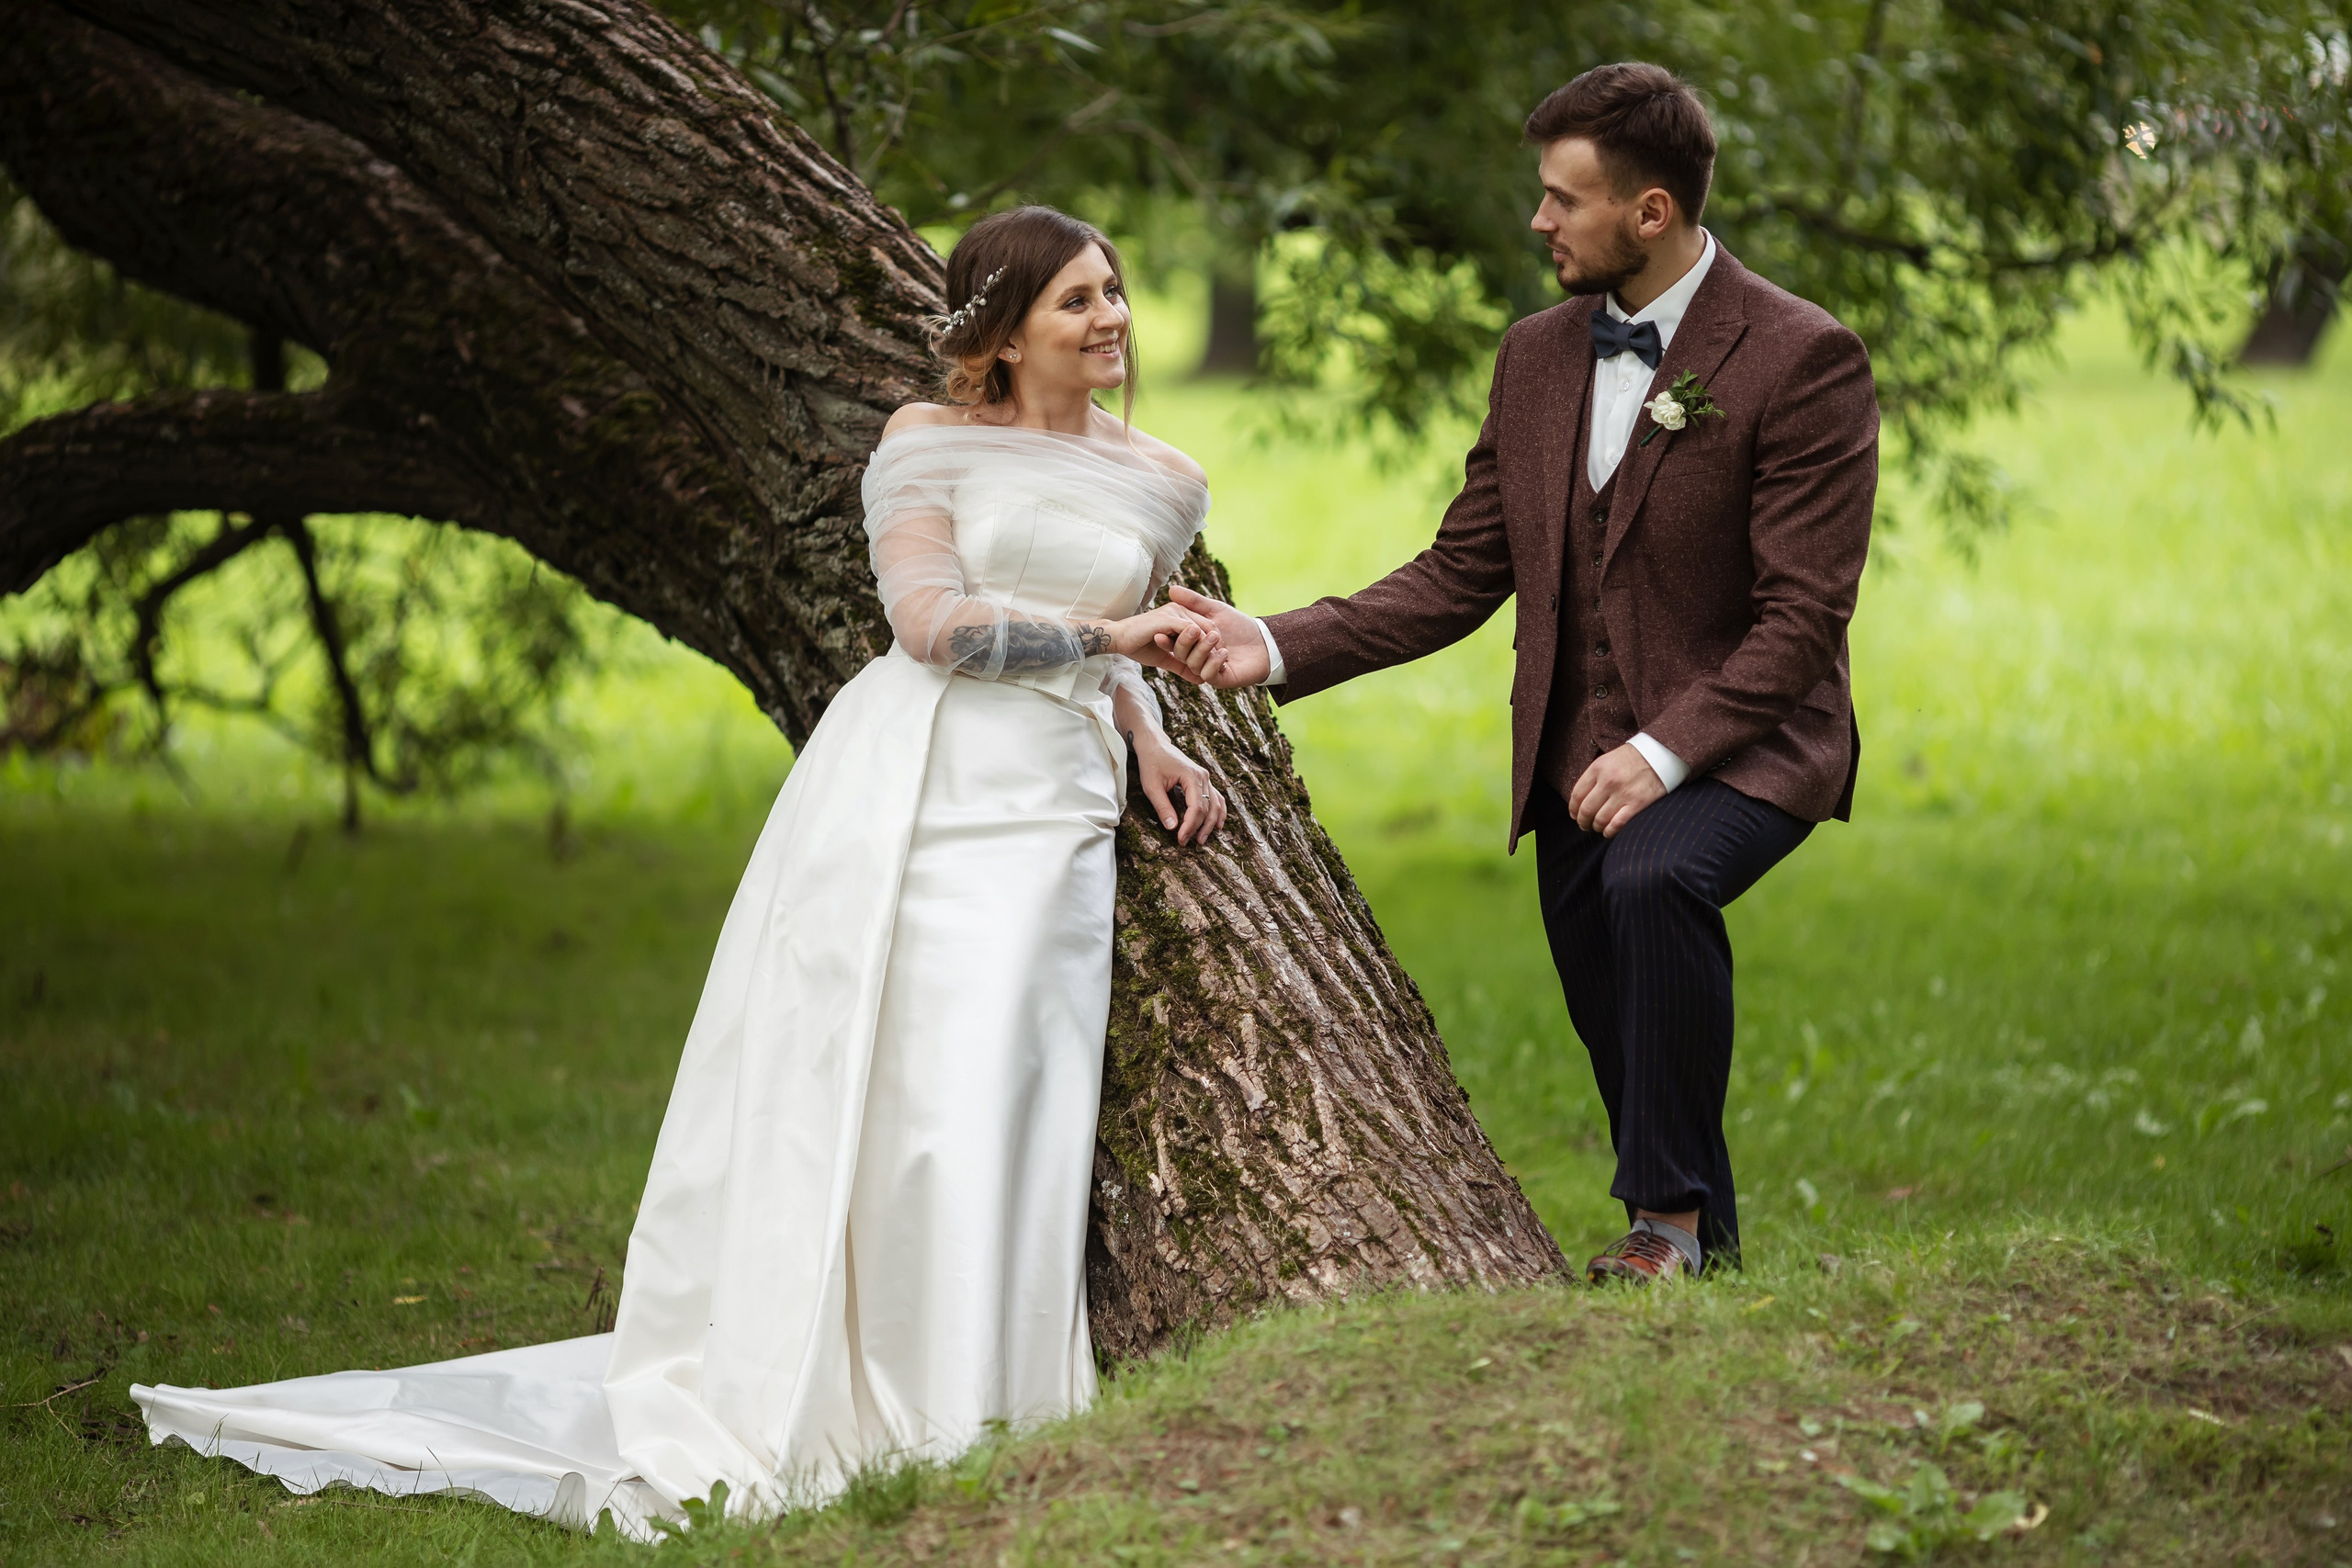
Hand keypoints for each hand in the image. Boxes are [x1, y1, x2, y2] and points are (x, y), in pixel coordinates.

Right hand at [1111, 603, 1222, 683]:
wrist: (1117, 639)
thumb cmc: (1138, 646)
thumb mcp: (1165, 658)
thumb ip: (1182, 665)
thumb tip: (1200, 679)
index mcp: (1180, 616)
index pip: (1206, 626)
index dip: (1213, 644)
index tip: (1217, 660)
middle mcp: (1179, 611)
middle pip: (1208, 626)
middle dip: (1215, 646)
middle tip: (1220, 662)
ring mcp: (1175, 613)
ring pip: (1202, 629)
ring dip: (1209, 647)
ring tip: (1214, 660)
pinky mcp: (1169, 619)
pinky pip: (1192, 631)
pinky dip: (1199, 646)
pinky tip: (1202, 660)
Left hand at [1131, 728, 1226, 844]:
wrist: (1155, 746)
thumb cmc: (1152, 763)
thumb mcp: (1151, 787)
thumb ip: (1162, 807)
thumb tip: (1172, 827)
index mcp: (1192, 777)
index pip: (1197, 807)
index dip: (1190, 826)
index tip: (1181, 839)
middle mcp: (1203, 777)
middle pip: (1208, 808)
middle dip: (1198, 828)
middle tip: (1186, 842)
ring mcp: (1206, 778)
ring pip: (1215, 805)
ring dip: (1211, 823)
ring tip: (1202, 839)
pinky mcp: (1204, 781)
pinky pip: (1216, 798)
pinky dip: (1218, 812)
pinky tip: (1217, 825)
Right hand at [1165, 584, 1267, 687]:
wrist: (1265, 642)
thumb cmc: (1240, 626)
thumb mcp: (1216, 610)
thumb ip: (1194, 601)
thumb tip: (1171, 589)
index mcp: (1192, 642)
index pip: (1173, 641)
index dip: (1166, 638)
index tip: (1160, 633)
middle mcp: (1197, 657)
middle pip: (1180, 653)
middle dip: (1185, 642)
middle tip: (1196, 629)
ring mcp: (1207, 668)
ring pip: (1193, 664)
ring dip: (1202, 650)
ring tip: (1216, 637)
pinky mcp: (1220, 679)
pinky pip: (1208, 675)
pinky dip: (1213, 663)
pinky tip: (1224, 653)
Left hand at [1568, 743, 1665, 837]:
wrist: (1659, 754)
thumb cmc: (1632, 758)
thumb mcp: (1607, 760)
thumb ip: (1593, 777)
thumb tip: (1580, 799)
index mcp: (1598, 768)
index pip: (1577, 795)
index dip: (1573, 809)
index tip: (1574, 815)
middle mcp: (1608, 781)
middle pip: (1586, 810)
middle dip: (1582, 821)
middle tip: (1584, 825)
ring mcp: (1623, 793)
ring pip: (1600, 819)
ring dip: (1596, 827)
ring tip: (1597, 827)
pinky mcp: (1637, 803)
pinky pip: (1617, 824)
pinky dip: (1609, 831)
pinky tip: (1608, 831)